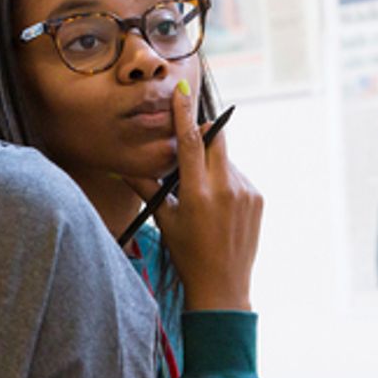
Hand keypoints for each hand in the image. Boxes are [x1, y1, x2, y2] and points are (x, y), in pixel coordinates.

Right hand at [125, 85, 262, 310]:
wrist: (223, 285)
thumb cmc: (187, 254)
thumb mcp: (164, 219)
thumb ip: (147, 187)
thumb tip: (121, 167)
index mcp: (198, 193)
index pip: (191, 142)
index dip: (185, 114)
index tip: (182, 93)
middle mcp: (226, 188)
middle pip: (216, 140)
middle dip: (204, 134)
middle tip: (191, 142)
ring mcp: (245, 192)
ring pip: (226, 160)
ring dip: (212, 165)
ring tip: (201, 195)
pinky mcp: (257, 198)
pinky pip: (237, 176)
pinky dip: (224, 180)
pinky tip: (217, 206)